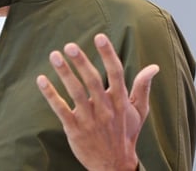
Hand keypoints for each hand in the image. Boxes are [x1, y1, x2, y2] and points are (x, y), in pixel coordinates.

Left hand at [36, 34, 158, 170]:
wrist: (114, 165)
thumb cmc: (126, 133)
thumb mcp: (139, 111)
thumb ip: (143, 87)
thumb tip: (154, 67)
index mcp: (120, 101)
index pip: (116, 73)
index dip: (108, 55)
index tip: (99, 37)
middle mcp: (105, 109)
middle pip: (92, 81)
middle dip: (81, 62)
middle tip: (69, 46)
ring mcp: (89, 120)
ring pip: (75, 93)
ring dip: (64, 73)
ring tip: (54, 56)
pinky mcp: (74, 130)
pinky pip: (60, 110)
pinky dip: (50, 95)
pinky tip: (41, 80)